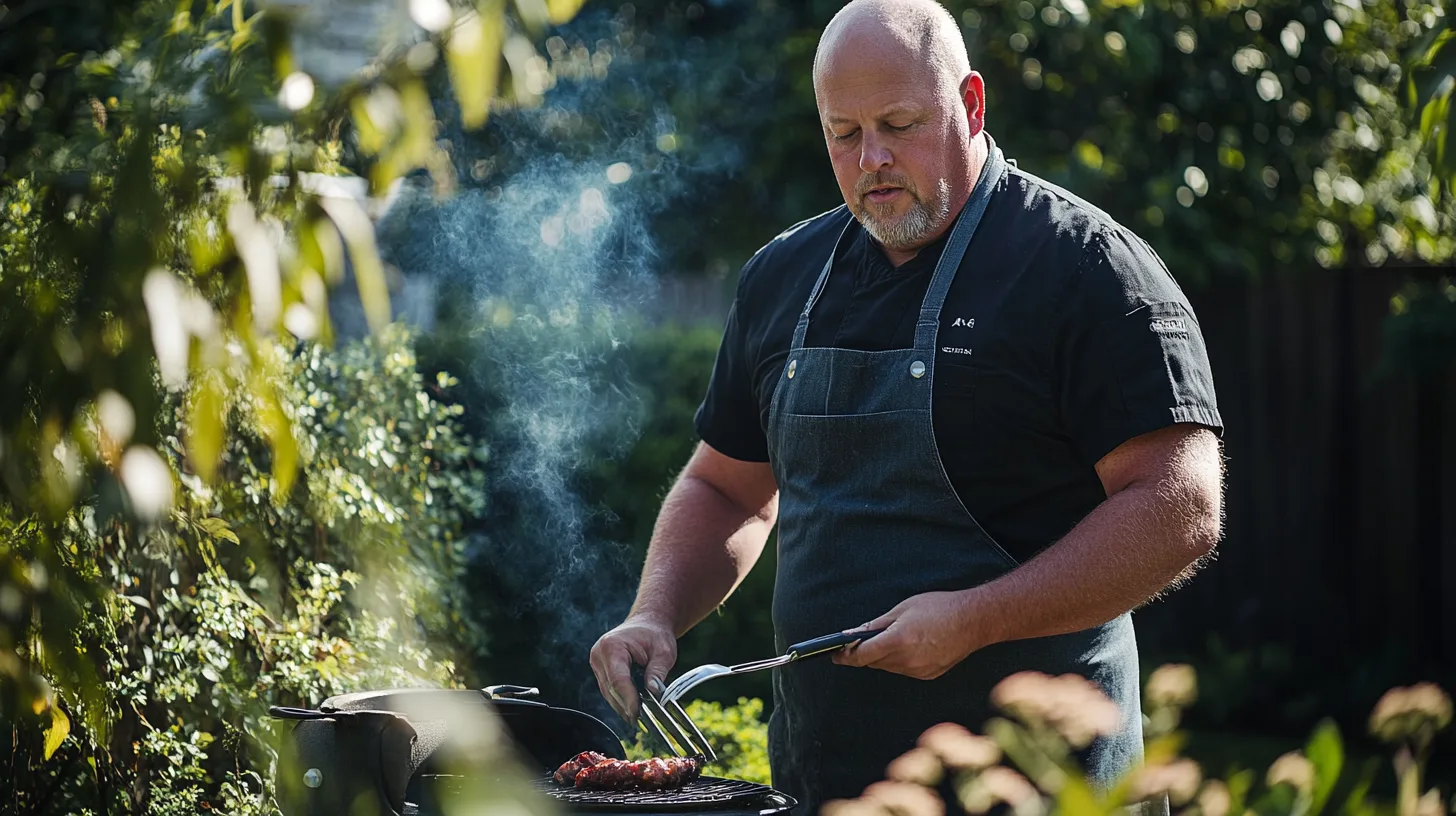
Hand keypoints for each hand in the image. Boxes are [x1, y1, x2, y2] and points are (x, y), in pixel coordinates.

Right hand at [589, 616, 677, 722]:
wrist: (647, 623)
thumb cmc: (655, 634)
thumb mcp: (664, 651)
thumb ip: (657, 672)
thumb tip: (655, 693)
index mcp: (612, 646)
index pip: (618, 679)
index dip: (628, 699)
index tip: (638, 714)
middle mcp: (599, 655)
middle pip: (611, 689)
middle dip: (626, 705)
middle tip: (640, 720)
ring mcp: (597, 663)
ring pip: (608, 693)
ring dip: (622, 705)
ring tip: (638, 717)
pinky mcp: (600, 670)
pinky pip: (608, 690)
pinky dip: (620, 700)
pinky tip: (632, 708)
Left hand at [831, 591, 982, 679]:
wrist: (974, 620)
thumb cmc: (939, 608)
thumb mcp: (903, 609)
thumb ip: (876, 624)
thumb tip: (851, 634)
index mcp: (899, 640)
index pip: (862, 655)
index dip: (845, 656)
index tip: (834, 654)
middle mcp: (907, 659)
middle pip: (873, 662)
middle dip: (863, 653)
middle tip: (857, 641)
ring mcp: (918, 670)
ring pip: (888, 667)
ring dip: (882, 656)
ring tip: (890, 639)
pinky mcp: (928, 675)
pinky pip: (904, 670)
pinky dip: (899, 661)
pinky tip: (908, 646)